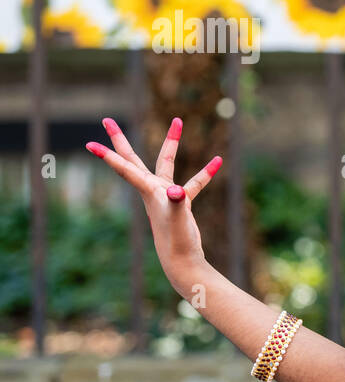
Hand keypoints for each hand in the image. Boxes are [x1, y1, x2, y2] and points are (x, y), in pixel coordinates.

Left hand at [86, 116, 222, 297]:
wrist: (183, 261)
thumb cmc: (177, 242)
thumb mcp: (178, 221)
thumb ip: (177, 203)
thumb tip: (178, 191)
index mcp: (148, 192)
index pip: (125, 169)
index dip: (108, 156)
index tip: (90, 144)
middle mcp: (152, 190)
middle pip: (132, 159)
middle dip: (120, 140)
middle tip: (106, 120)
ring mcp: (166, 195)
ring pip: (166, 163)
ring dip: (172, 143)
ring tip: (178, 121)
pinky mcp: (181, 203)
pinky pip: (194, 182)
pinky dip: (205, 173)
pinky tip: (217, 161)